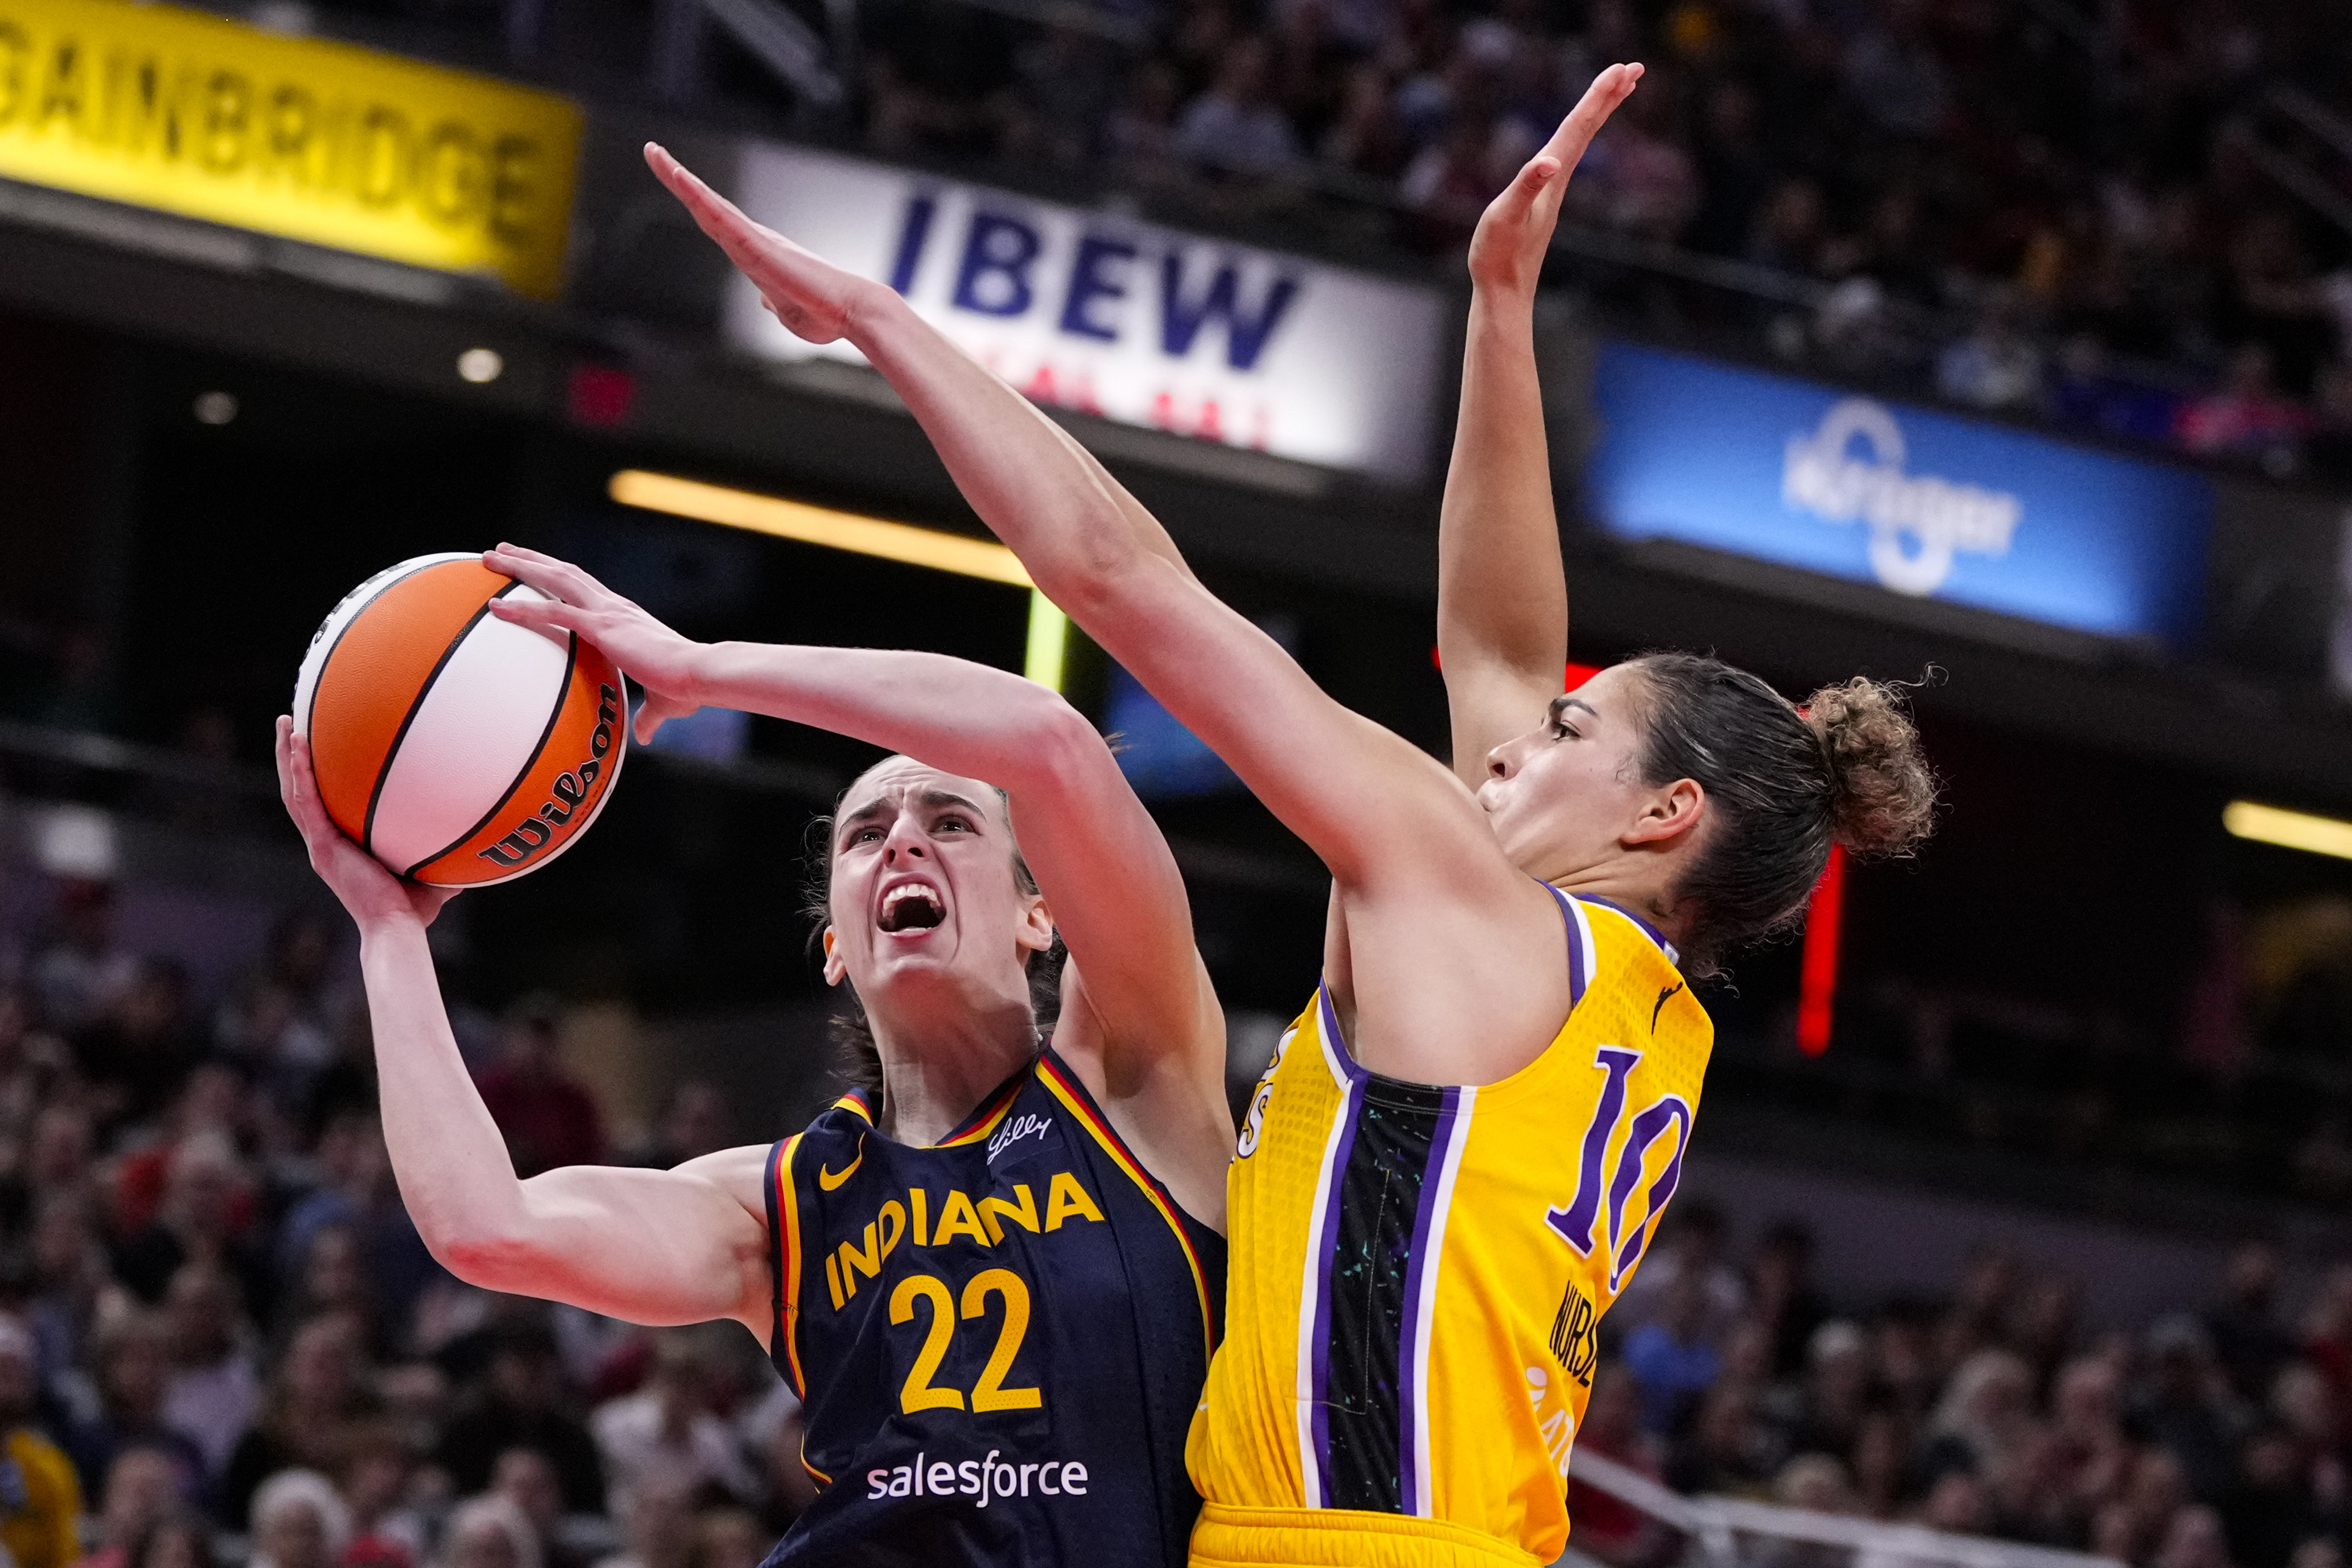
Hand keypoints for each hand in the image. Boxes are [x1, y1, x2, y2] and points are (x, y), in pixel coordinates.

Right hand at [277, 718, 457, 929]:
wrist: (397, 928)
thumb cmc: (413, 909)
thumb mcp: (431, 872)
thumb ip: (443, 851)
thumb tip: (475, 838)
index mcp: (341, 847)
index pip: (322, 805)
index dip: (314, 779)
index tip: (316, 748)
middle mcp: (325, 843)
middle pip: (300, 791)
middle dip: (293, 757)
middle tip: (291, 722)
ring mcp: (321, 845)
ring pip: (294, 792)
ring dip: (288, 756)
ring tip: (286, 721)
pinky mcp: (323, 847)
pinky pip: (307, 803)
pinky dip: (301, 773)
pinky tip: (299, 746)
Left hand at [480, 544, 704, 743]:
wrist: (699, 675)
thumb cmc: (686, 689)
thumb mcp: (662, 704)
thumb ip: (647, 718)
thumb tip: (645, 737)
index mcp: (625, 616)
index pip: (586, 587)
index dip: (560, 575)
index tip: (538, 567)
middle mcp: (614, 606)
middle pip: (566, 572)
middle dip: (533, 559)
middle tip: (502, 551)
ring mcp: (607, 612)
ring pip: (556, 579)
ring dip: (521, 566)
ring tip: (491, 558)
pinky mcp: (602, 627)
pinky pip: (554, 612)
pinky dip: (522, 608)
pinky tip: (496, 607)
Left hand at [644, 142, 878, 344]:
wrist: (851, 312)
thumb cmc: (824, 314)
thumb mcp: (786, 312)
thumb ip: (772, 301)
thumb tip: (764, 299)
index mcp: (755, 254)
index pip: (715, 223)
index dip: (692, 200)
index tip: (673, 178)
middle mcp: (752, 240)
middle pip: (705, 205)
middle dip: (677, 177)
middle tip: (652, 151)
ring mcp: (753, 240)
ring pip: (708, 204)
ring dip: (679, 177)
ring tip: (654, 153)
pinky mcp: (757, 246)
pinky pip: (721, 216)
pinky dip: (698, 195)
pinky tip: (678, 177)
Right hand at [1467, 62, 1642, 296]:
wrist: (1503, 293)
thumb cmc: (1499, 255)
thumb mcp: (1506, 216)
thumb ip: (1526, 186)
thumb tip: (1549, 163)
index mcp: (1551, 177)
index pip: (1578, 128)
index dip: (1598, 96)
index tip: (1622, 69)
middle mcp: (1558, 181)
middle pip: (1587, 130)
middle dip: (1608, 97)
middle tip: (1633, 67)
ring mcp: (1553, 192)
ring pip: (1580, 142)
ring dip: (1597, 114)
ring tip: (1615, 91)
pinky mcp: (1544, 203)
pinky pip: (1566, 158)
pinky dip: (1576, 138)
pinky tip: (1574, 138)